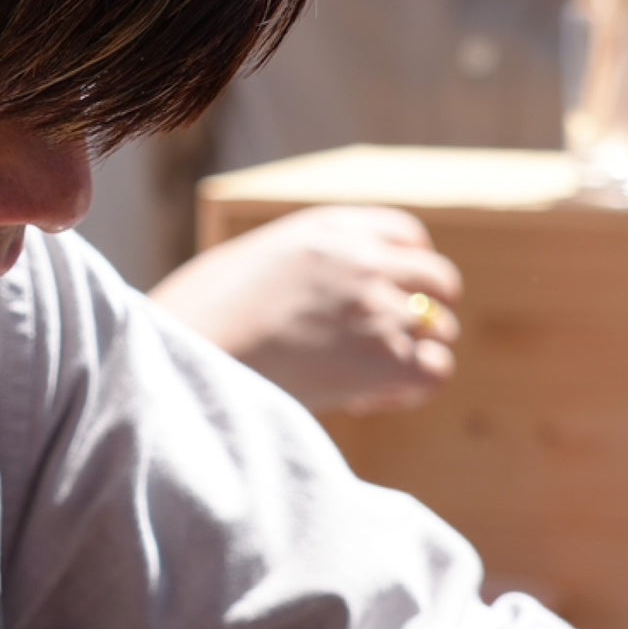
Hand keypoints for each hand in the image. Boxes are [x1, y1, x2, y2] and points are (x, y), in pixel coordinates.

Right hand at [149, 205, 461, 413]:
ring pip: (441, 329)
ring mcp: (379, 307)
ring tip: (366, 380)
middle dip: (423, 311)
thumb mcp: (252, 262)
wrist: (185, 357)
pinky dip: (413, 389)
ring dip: (413, 355)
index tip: (388, 297)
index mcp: (331, 227)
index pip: (407, 235)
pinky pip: (436, 370)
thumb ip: (304, 267)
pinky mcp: (385, 358)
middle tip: (390, 344)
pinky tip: (370, 401)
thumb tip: (323, 298)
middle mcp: (365, 260)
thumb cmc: (198, 319)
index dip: (407, 270)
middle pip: (439, 279)